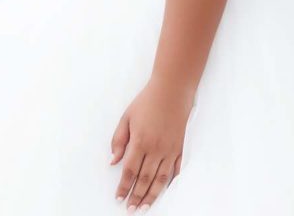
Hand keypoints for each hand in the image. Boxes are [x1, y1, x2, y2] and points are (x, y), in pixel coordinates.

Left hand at [109, 77, 193, 209]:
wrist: (172, 90)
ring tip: (145, 207)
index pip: (129, 171)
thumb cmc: (147, 101)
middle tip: (131, 209)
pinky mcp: (180, 148)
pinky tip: (165, 190)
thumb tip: (114, 161)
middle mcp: (155, 149)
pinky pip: (175, 170)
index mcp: (140, 141)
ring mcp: (170, 150)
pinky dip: (170, 183)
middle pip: (144, 179)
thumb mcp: (126, 117)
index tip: (119, 198)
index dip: (123, 187)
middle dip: (136, 196)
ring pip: (160, 179)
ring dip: (152, 195)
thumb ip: (119, 140)